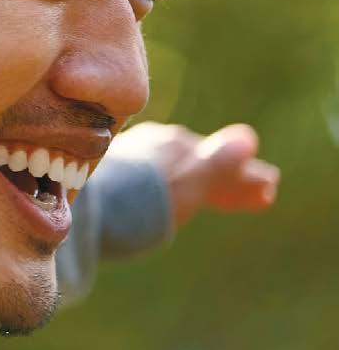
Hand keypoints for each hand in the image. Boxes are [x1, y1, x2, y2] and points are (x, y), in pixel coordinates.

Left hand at [111, 121, 279, 226]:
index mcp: (174, 145)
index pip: (219, 159)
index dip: (245, 177)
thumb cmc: (137, 200)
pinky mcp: (110, 177)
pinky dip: (174, 188)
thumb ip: (215, 164)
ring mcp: (130, 158)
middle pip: (200, 162)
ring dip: (204, 182)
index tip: (268, 189)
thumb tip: (248, 138)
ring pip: (177, 169)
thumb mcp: (184, 184)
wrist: (80, 211)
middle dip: (229, 178)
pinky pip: (154, 179)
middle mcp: (152, 145)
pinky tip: (165, 196)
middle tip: (261, 195)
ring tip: (220, 196)